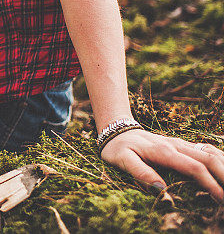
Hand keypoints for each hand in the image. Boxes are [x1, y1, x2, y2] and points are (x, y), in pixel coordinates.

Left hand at [100, 128, 223, 202]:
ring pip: (212, 152)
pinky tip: (223, 171)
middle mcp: (177, 145)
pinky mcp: (183, 145)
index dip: (211, 184)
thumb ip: (140, 173)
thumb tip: (161, 189)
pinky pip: (207, 150)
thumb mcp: (122, 160)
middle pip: (210, 159)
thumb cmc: (118, 148)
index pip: (195, 168)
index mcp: (164, 151)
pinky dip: (220, 161)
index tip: (221, 200)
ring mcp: (182, 144)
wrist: (117, 130)